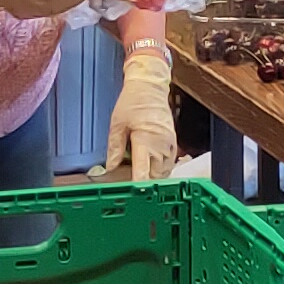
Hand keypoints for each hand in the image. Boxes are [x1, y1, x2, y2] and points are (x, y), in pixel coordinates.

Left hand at [108, 45, 178, 181]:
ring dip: (154, 179)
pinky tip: (151, 169)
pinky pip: (170, 163)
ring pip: (165, 172)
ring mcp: (170, 144)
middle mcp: (161, 145)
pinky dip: (161, 170)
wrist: (150, 87)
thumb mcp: (116, 124)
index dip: (138, 187)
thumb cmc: (133, 102)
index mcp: (146, 140)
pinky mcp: (173, 142)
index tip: (133, 196)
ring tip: (141, 181)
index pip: (144, 172)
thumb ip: (114, 148)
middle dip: (146, 185)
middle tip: (133, 190)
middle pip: (156, 177)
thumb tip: (110, 168)